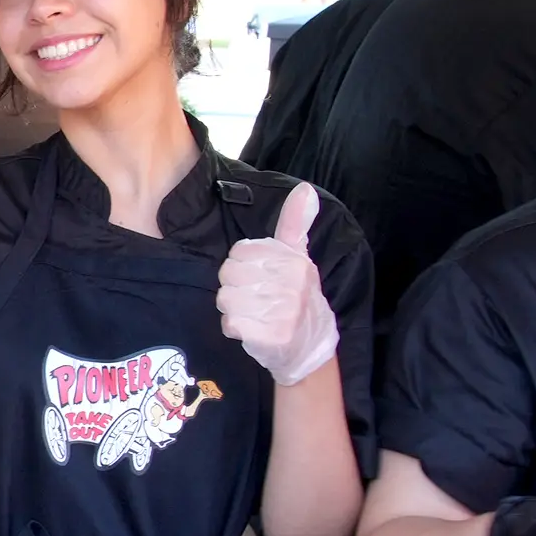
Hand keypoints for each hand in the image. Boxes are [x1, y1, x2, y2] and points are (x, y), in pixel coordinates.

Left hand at [216, 183, 338, 385]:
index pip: (239, 252)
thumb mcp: (299, 257)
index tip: (259, 277)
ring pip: (226, 300)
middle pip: (228, 275)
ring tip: (255, 315)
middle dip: (235, 289)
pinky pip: (230, 324)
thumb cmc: (297, 296)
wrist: (310, 347)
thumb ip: (295, 223)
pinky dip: (235, 329)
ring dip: (234, 310)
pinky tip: (253, 330)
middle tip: (256, 299)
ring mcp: (283, 311)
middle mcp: (291, 283)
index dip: (242, 266)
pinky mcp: (271, 337)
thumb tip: (305, 189)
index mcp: (294, 260)